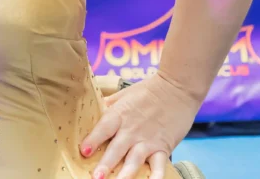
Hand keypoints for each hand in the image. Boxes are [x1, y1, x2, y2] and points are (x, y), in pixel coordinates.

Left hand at [81, 73, 200, 178]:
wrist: (176, 88)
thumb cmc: (147, 91)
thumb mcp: (122, 95)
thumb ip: (107, 106)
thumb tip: (90, 110)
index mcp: (119, 114)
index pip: (103, 128)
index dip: (93, 140)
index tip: (83, 151)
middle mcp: (132, 129)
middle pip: (117, 148)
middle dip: (106, 163)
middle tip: (96, 177)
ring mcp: (148, 140)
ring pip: (135, 159)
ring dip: (126, 173)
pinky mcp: (164, 147)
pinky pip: (159, 164)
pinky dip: (156, 175)